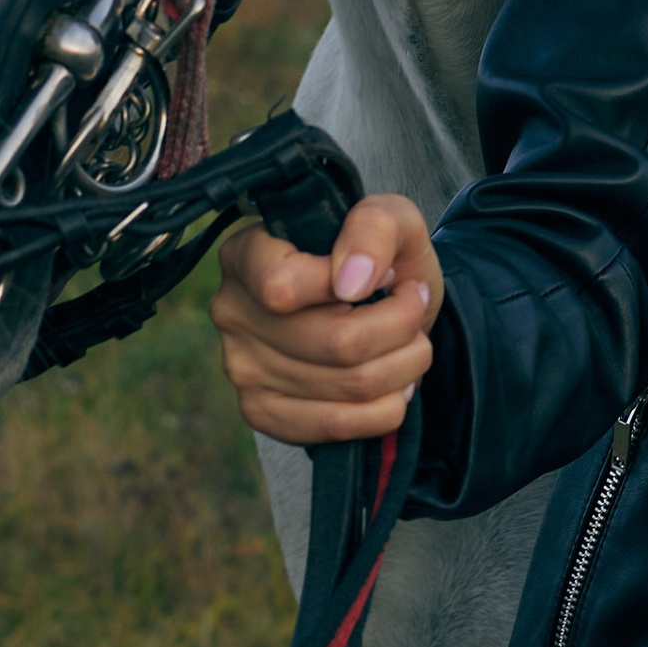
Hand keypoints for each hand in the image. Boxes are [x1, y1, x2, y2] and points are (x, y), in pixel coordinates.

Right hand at [210, 194, 440, 449]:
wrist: (378, 310)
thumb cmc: (378, 260)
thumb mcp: (390, 220)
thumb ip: (373, 228)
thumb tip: (350, 280)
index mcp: (246, 254)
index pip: (284, 286)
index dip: (357, 283)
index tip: (389, 275)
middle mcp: (232, 312)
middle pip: (336, 343)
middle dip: (401, 328)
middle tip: (415, 309)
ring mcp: (241, 369)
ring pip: (348, 385)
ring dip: (405, 365)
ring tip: (412, 345)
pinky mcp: (262, 413)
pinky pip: (337, 426)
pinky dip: (386, 408)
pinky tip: (394, 384)